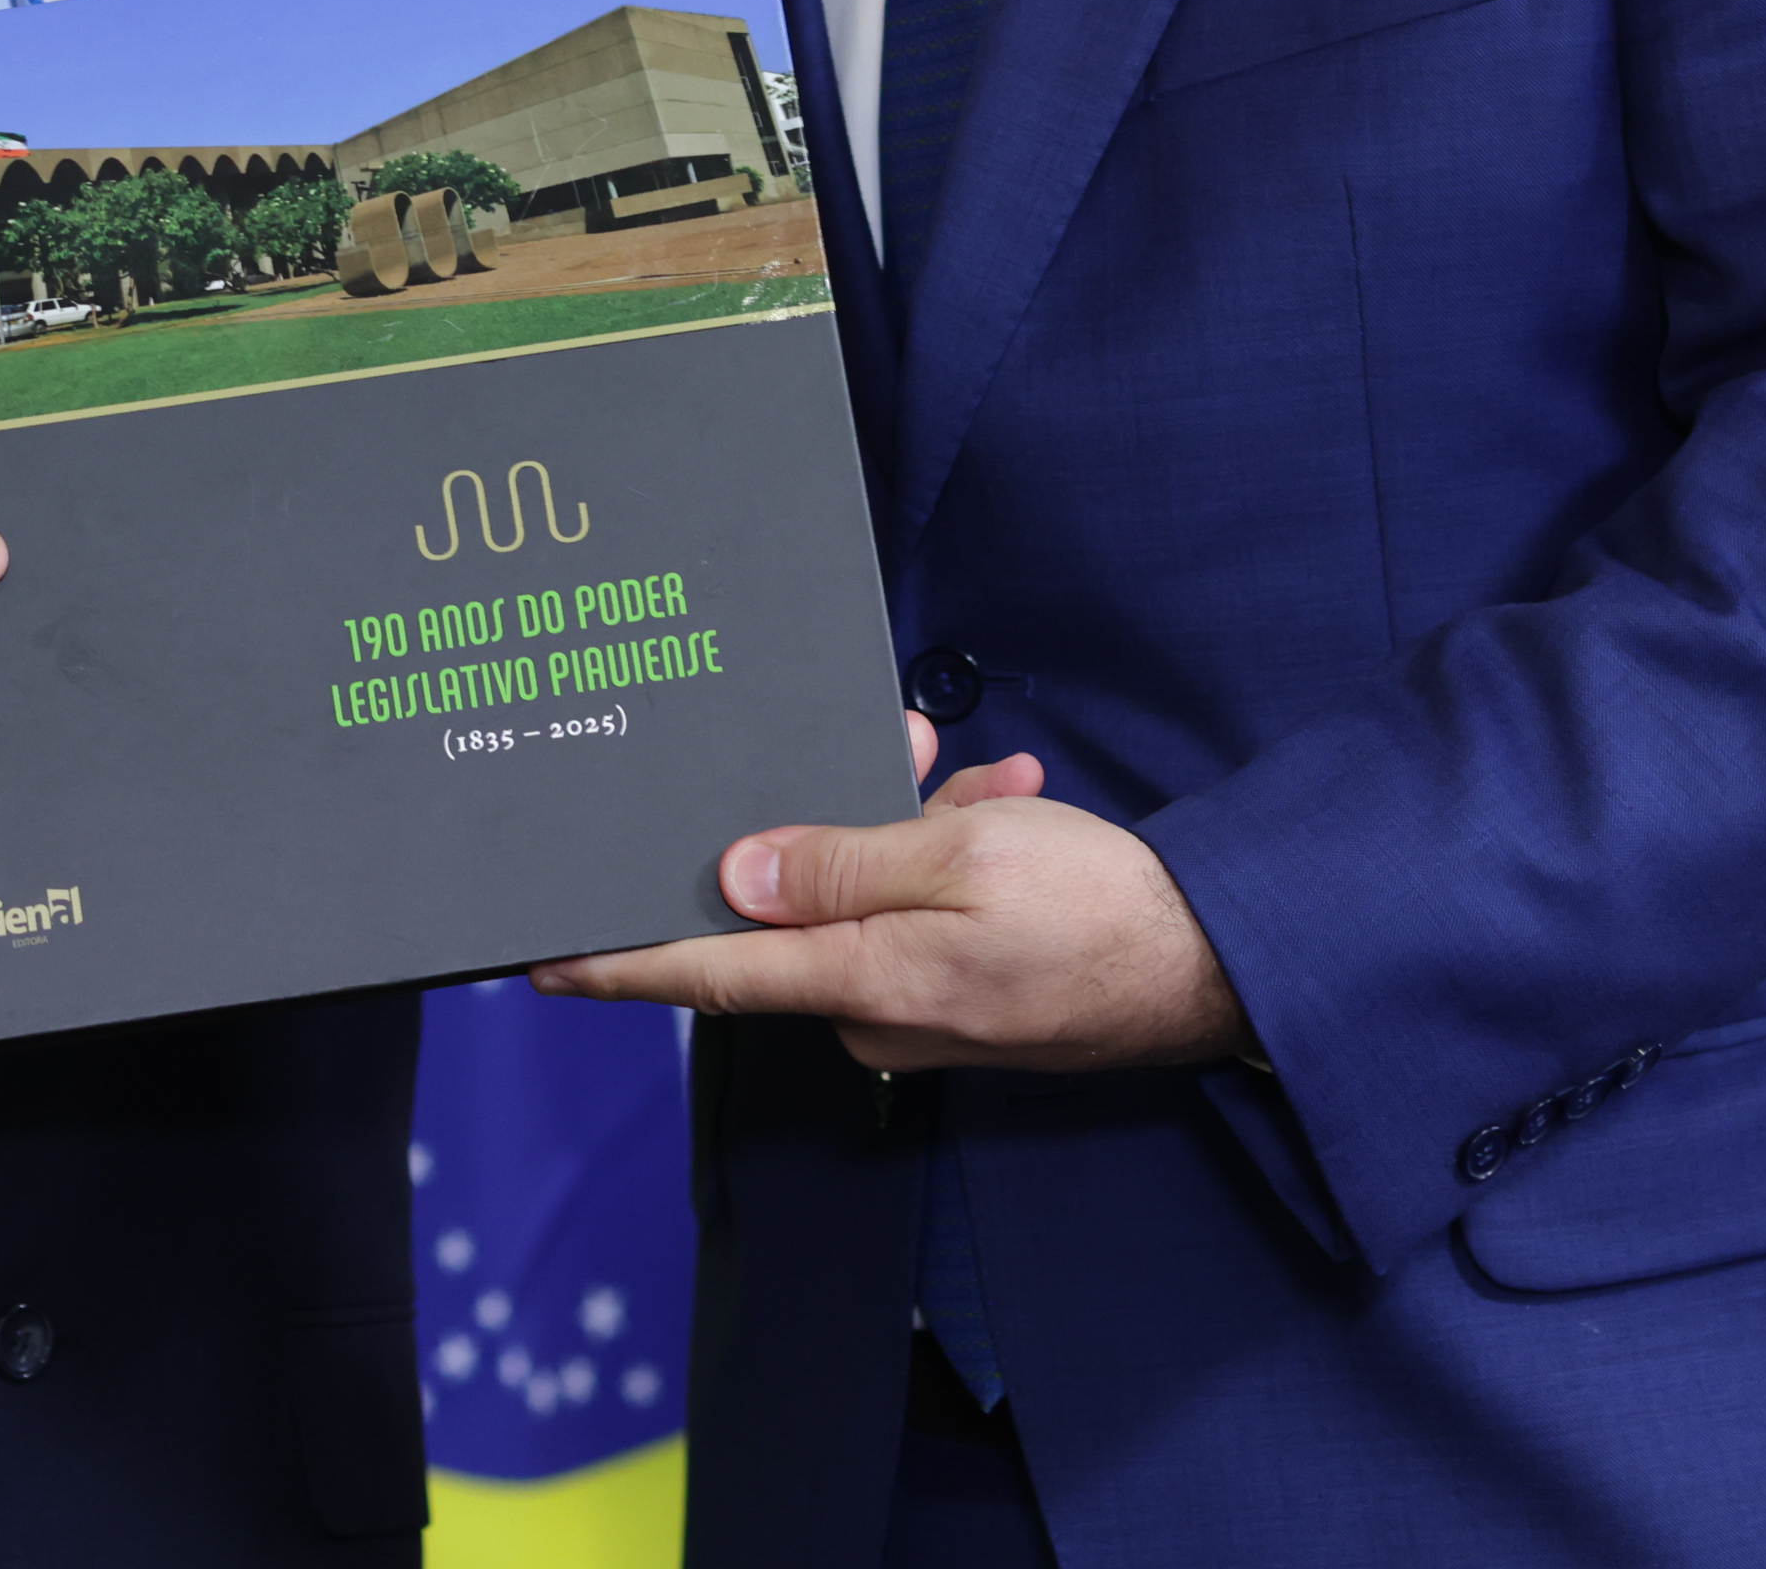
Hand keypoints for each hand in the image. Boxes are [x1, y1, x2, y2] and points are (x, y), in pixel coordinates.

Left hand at [527, 715, 1254, 1071]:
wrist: (1227, 971)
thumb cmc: (1098, 912)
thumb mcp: (961, 859)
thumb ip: (841, 865)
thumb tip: (737, 878)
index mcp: (864, 984)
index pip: (707, 977)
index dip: (618, 964)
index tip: (538, 957)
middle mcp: (881, 1014)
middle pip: (800, 913)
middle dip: (828, 820)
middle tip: (903, 751)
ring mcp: (929, 1014)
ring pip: (875, 896)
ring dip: (910, 825)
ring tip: (977, 776)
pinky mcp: (975, 1000)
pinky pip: (929, 916)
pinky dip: (955, 855)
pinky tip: (1004, 802)